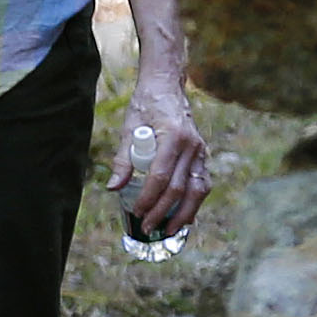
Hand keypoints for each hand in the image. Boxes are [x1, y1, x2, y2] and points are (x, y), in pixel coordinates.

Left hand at [107, 82, 208, 236]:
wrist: (167, 86)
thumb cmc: (146, 105)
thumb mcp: (129, 128)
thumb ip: (122, 159)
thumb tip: (113, 188)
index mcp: (172, 136)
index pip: (160, 176)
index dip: (148, 198)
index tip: (136, 211)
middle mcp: (191, 145)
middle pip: (178, 188)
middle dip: (162, 211)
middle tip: (147, 227)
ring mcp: (200, 151)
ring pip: (197, 190)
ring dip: (184, 213)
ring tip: (170, 230)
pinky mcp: (203, 155)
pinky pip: (202, 183)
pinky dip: (194, 202)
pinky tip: (185, 216)